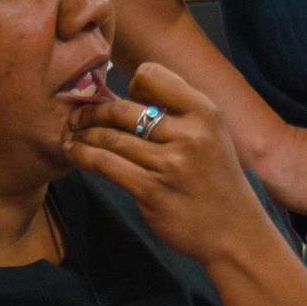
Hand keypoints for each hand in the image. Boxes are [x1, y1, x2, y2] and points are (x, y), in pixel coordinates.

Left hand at [69, 64, 284, 266]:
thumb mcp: (212, 135)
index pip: (151, 75)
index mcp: (204, 112)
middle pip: (122, 109)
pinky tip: (76, 154)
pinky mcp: (152, 191)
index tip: (123, 101)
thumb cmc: (217, 180)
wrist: (234, 230)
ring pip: (109, 138)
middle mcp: (188, 134)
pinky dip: (84, 157)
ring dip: (83, 135)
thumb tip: (129, 94)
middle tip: (77, 117)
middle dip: (92, 111)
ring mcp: (170, 164)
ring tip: (72, 135)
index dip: (131, 86)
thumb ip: (179, 112)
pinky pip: (106, 165)